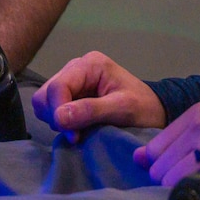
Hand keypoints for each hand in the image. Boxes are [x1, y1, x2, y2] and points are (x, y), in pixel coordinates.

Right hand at [32, 51, 166, 139]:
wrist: (154, 112)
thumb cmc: (144, 108)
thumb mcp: (122, 108)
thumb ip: (90, 110)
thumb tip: (58, 117)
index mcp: (90, 64)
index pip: (58, 87)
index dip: (59, 112)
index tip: (74, 135)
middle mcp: (76, 69)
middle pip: (45, 94)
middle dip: (56, 116)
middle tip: (76, 134)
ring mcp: (72, 82)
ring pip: (44, 103)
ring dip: (57, 121)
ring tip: (79, 131)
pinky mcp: (71, 96)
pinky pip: (51, 110)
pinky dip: (60, 122)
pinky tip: (77, 128)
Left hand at [134, 101, 199, 188]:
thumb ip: (171, 143)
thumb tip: (137, 158)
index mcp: (198, 111)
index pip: (156, 147)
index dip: (164, 165)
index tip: (184, 170)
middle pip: (159, 164)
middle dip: (170, 179)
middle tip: (195, 181)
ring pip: (169, 178)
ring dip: (180, 189)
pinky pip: (185, 187)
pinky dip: (190, 195)